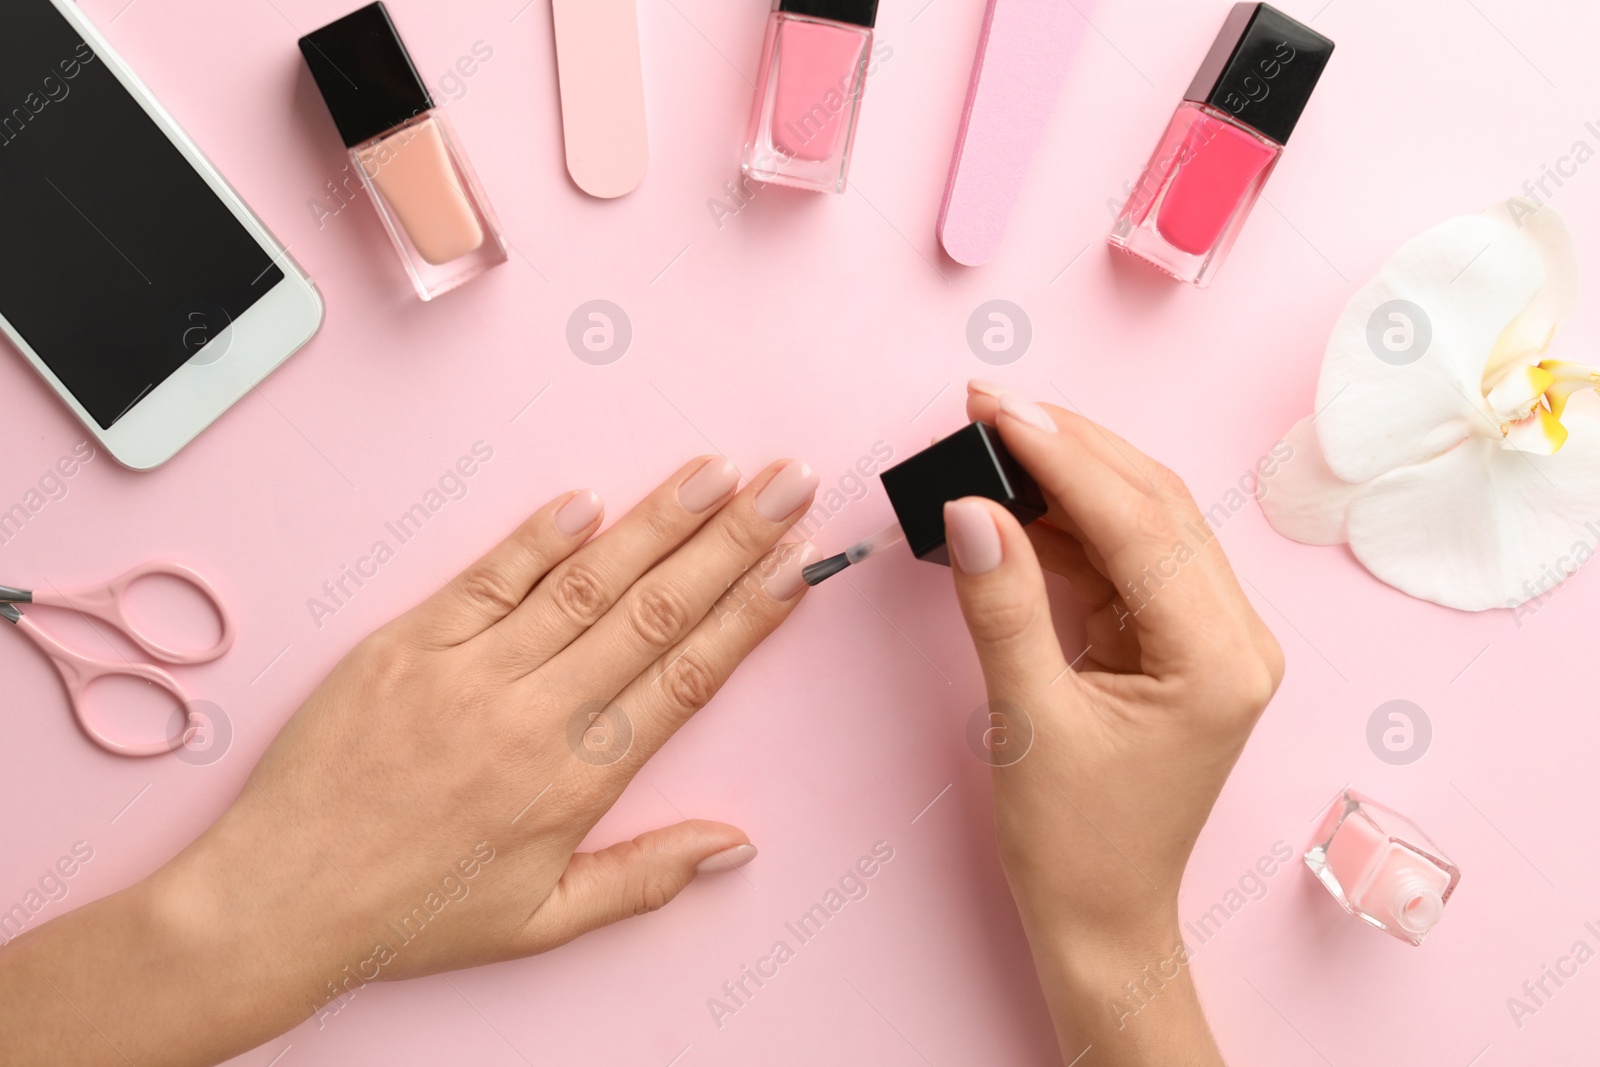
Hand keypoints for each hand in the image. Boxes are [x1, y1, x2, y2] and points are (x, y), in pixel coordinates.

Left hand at [0, 455, 820, 1066]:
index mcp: (577, 779)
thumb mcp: (544, 921)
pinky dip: (537, 537)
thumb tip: (735, 843)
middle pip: (656, 610)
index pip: (687, 675)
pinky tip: (588, 500)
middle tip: (787, 484)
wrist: (283, 900)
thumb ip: (647, 877)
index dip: (751, 613)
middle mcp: (534, 713)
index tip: (799, 565)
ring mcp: (470, 671)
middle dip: (732, 540)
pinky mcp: (407, 645)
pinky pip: (486, 579)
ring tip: (716, 473)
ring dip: (658, 522)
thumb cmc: (415, 914)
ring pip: (585, 582)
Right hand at [947, 381, 1284, 1065]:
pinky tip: (1012, 503)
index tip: (995, 408)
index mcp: (1219, 659)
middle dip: (1069, 447)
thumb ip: (1003, 606)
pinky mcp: (1172, 643)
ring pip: (1140, 523)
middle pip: (1154, 505)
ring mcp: (1207, 637)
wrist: (1102, 920)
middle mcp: (1233, 636)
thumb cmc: (1077, 846)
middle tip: (986, 404)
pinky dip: (1065, 527)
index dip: (1063, 458)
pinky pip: (1120, 561)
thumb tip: (971, 508)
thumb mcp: (1031, 723)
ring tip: (989, 440)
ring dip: (1067, 478)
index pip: (1140, 524)